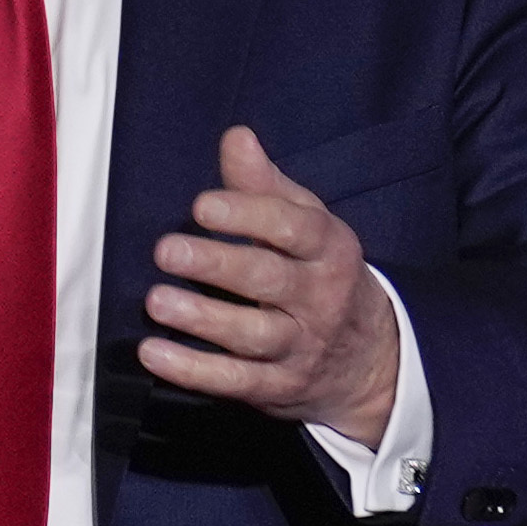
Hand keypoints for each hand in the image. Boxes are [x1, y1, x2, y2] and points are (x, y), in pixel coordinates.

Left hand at [141, 128, 395, 443]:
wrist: (369, 360)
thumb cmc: (322, 276)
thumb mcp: (308, 224)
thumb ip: (265, 185)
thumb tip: (237, 138)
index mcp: (328, 249)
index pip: (293, 227)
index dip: (247, 215)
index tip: (202, 205)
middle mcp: (319, 298)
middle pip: (269, 280)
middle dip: (217, 264)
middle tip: (167, 250)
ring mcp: (301, 347)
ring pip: (253, 334)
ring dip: (202, 319)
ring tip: (158, 301)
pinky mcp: (278, 387)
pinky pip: (236, 381)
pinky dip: (194, 371)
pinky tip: (156, 354)